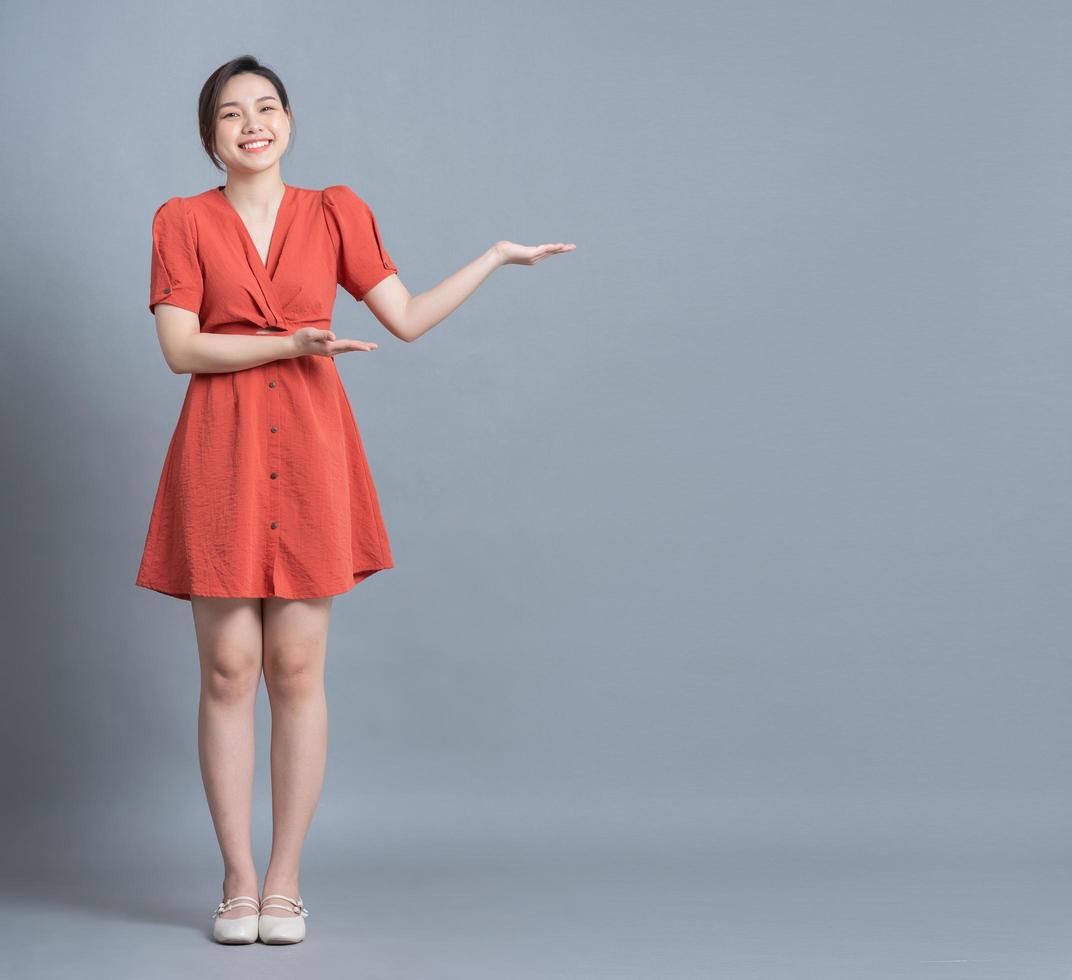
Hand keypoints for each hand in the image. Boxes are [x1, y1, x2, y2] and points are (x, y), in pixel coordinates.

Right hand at [256, 326, 378, 356]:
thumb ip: (323, 334)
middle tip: (375, 346)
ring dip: (358, 347)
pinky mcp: (328, 349)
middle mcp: (332, 350)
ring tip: (369, 347)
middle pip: (350, 348)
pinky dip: (351, 346)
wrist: (293, 346)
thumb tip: (334, 336)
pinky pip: (343, 348)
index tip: (369, 348)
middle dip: (363, 347)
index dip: (359, 346)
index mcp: (329, 346)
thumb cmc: (301, 338)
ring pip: (347, 348)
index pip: (347, 345)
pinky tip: (353, 346)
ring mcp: (330, 351)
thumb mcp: (311, 333)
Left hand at [492, 240, 575, 266]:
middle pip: (551, 253)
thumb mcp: (513, 248)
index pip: (547, 253)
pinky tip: (559, 246)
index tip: (564, 246)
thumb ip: (515, 247)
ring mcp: (533, 257)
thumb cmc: (504, 250)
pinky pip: (544, 250)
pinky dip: (552, 248)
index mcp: (533, 257)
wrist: (500, 254)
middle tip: (573, 247)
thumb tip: (509, 245)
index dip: (556, 249)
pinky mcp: (531, 254)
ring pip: (550, 252)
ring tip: (569, 247)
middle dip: (563, 250)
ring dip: (560, 249)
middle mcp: (535, 259)